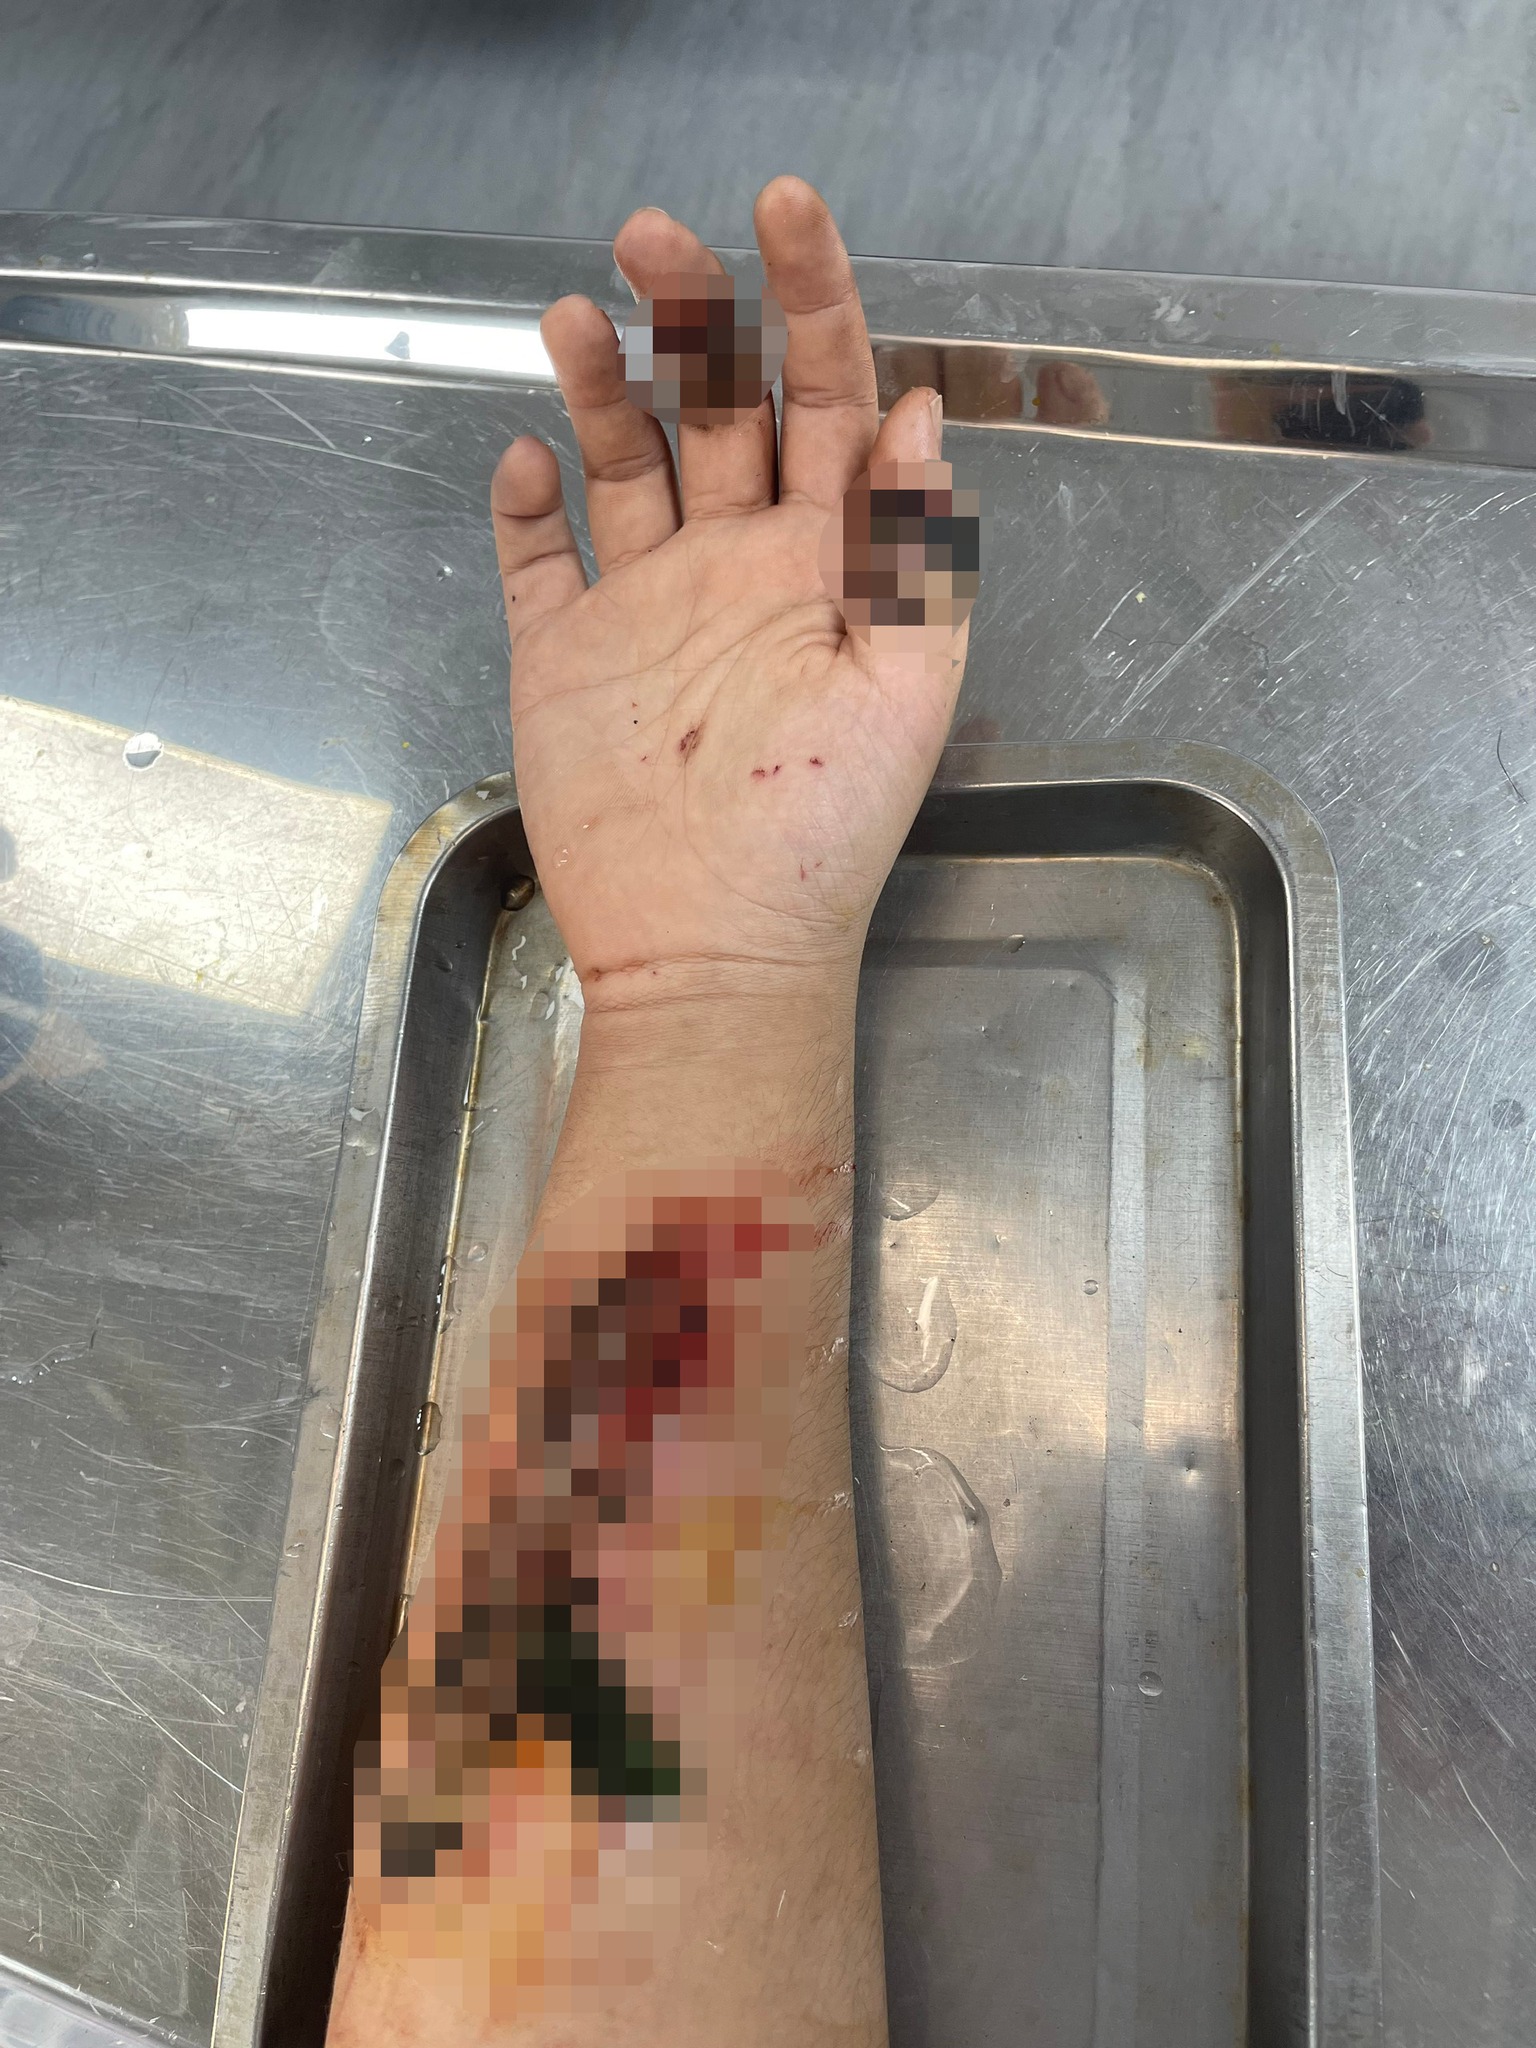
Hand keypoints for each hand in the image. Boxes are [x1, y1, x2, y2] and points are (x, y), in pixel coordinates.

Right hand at [490, 177, 971, 1021]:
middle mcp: (735, 563)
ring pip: (621, 460)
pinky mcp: (562, 656)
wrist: (711, 949)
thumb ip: (910, 547)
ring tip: (567, 316)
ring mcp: (644, 606)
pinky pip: (538, 559)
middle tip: (651, 237)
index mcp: (824, 561)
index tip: (786, 210)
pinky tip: (525, 464)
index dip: (815, 300)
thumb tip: (923, 409)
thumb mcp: (903, 688)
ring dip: (600, 382)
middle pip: (715, 405)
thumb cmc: (823, 833)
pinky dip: (526, 506)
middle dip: (691, 311)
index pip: (829, 400)